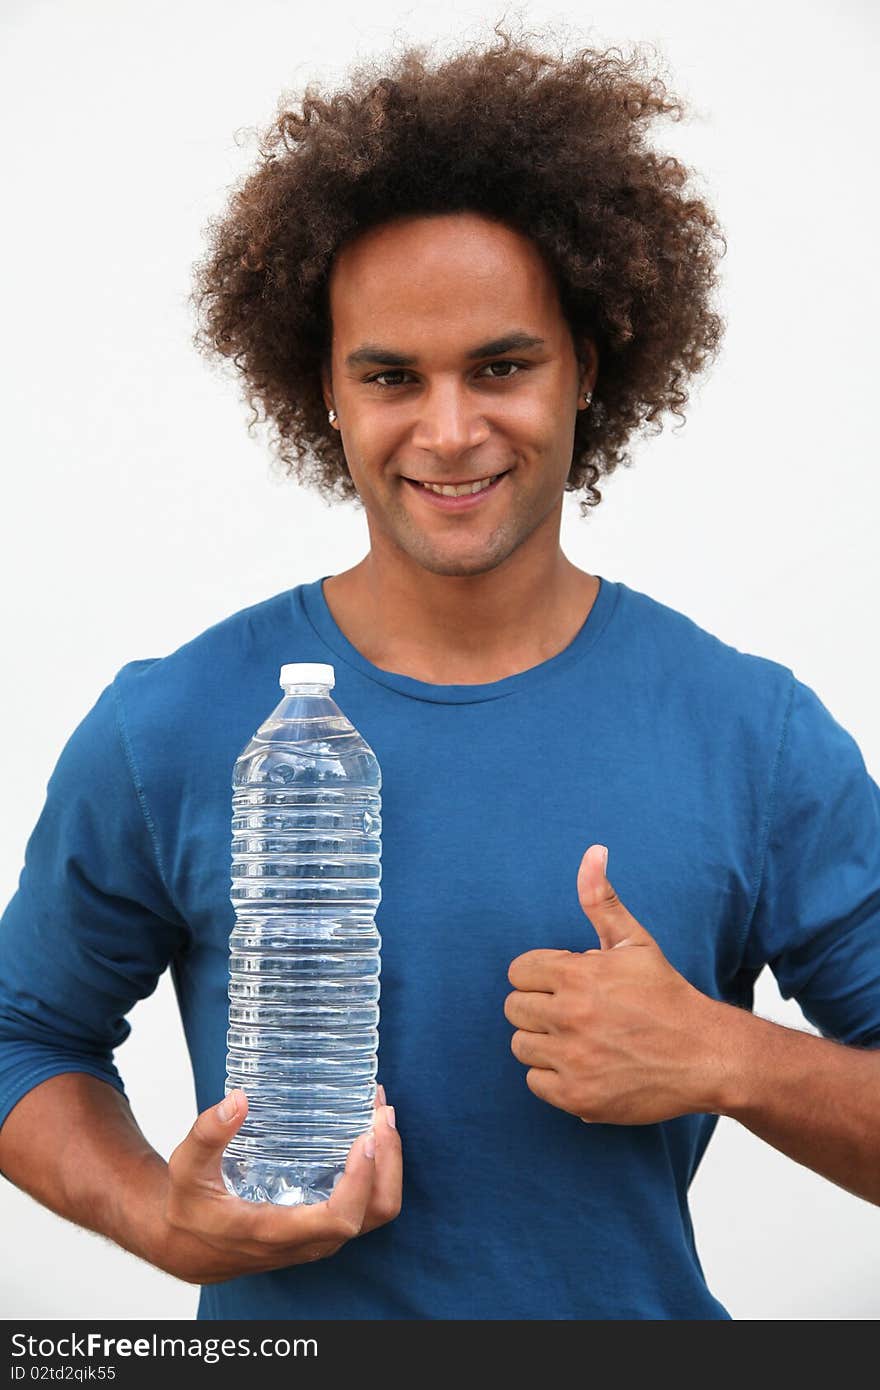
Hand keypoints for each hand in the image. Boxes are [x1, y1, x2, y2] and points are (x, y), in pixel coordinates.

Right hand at [155, 1087, 400, 1282]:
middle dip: (388, 1162)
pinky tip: (369, 1132)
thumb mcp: (188, 1167)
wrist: (189, 1247)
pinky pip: (367, 1206)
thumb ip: (209, 1134)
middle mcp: (306, 1241)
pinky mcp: (323, 1228)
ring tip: (381, 1115)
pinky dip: (378, 1171)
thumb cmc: (190, 1206)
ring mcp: (319, 1237)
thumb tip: (239, 1099)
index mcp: (275, 1231)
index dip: (361, 1181)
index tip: (365, 1138)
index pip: (339, 1219)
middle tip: (381, 1112)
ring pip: (376, 1212)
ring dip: (388, 1164)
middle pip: (373, 1214)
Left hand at [504, 845, 730, 1124]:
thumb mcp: (635, 941)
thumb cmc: (666, 995)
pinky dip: (553, 1076)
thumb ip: (602, 899)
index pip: (519, 971)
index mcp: (578, 975)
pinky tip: (582, 1065)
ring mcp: (573, 1059)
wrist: (705, 1055)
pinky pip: (535, 1082)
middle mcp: (570, 1017)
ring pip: (521, 1045)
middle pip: (514, 1008)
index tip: (566, 983)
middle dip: (538, 1006)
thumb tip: (592, 851)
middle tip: (572, 1012)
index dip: (541, 975)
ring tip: (577, 1038)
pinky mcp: (577, 1097)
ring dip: (543, 1041)